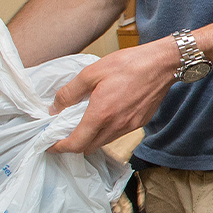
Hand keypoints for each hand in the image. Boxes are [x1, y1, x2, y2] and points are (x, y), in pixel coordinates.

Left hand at [47, 39, 179, 154]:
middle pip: (88, 147)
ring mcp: (129, 126)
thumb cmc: (129, 64)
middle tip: (65, 132)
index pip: (76, 143)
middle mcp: (116, 125)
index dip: (60, 148)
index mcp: (101, 114)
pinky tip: (105, 115)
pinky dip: (106, 131)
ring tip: (84, 122)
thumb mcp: (92, 72)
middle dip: (74, 144)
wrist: (162, 64)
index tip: (50, 145)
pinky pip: (117, 134)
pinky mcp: (139, 123)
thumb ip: (70, 92)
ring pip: (103, 142)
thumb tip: (55, 108)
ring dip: (91, 138)